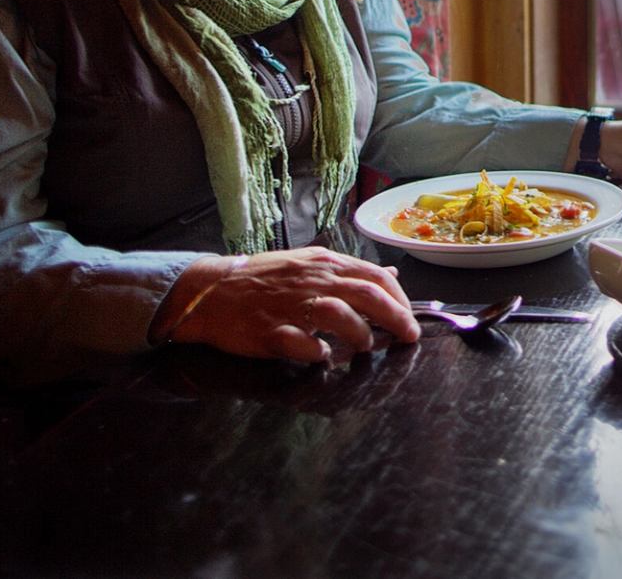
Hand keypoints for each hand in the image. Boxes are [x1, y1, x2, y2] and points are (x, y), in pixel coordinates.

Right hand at [158, 247, 419, 364]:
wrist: (210, 291)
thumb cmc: (264, 280)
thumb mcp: (310, 264)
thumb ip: (349, 271)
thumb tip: (389, 274)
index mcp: (324, 264)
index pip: (375, 276)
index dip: (400, 298)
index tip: (410, 318)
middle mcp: (312, 280)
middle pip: (366, 294)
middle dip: (395, 317)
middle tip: (408, 337)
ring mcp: (289, 305)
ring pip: (337, 313)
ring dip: (359, 332)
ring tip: (364, 346)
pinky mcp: (267, 330)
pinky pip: (298, 342)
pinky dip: (315, 351)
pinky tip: (321, 356)